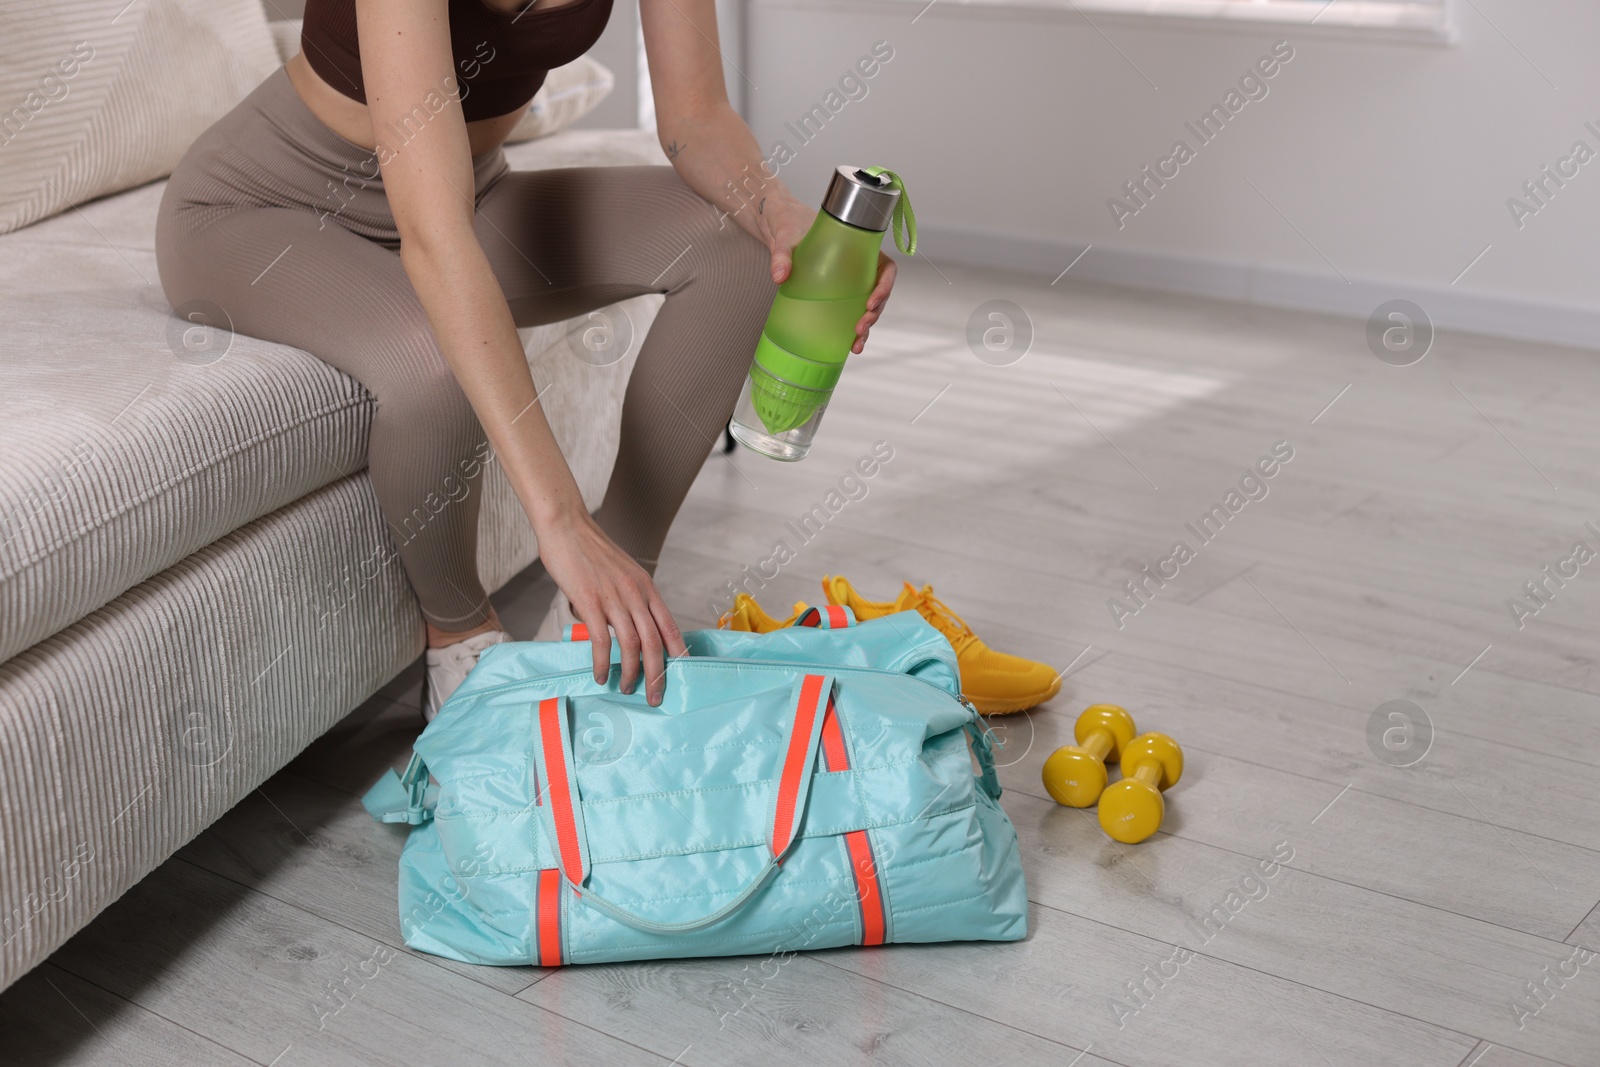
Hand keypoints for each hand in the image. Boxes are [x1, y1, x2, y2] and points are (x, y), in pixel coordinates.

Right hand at [533, 509, 686, 705]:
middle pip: (655, 643)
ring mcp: (614, 598)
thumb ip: (628, 598)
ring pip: (632, 645)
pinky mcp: (590, 602)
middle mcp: (636, 594)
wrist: (567, 526)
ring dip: (631, 673)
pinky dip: (603, 663)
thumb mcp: (622, 573)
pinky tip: (600, 675)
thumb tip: (621, 626)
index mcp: (647, 587)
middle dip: (658, 674)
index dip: (678, 652)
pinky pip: (602, 641)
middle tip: (655, 696)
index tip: (682, 673)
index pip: (670, 626)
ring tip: (627, 688)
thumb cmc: (590, 551)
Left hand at [761, 194, 896, 355]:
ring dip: (866, 327)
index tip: (870, 302)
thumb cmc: (789, 224)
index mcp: (859, 246)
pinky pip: (851, 311)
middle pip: (879, 292)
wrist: (779, 227)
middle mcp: (859, 266)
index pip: (886, 268)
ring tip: (856, 345)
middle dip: (874, 313)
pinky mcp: (836, 292)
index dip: (885, 286)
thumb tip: (779, 276)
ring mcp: (849, 281)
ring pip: (868, 307)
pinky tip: (848, 345)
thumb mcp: (786, 236)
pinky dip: (851, 329)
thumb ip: (782, 254)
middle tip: (859, 327)